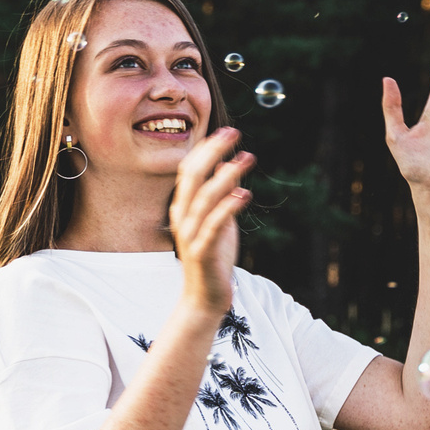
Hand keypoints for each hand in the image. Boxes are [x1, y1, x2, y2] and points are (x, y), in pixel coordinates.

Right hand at [168, 128, 252, 311]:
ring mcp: (190, 235)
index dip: (206, 148)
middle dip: (213, 151)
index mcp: (183, 207)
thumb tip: (231, 168)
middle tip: (234, 133)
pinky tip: (244, 193)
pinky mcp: (202, 252)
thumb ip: (222, 196)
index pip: (189, 168)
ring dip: (227, 175)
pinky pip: (214, 225)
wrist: (204, 298)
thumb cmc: (213, 258)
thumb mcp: (219, 221)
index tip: (227, 130)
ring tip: (247, 159)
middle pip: (192, 175)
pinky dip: (228, 207)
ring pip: (204, 197)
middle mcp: (182, 217)